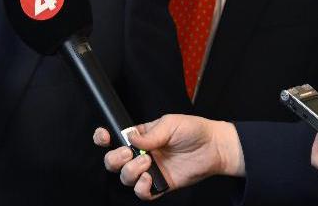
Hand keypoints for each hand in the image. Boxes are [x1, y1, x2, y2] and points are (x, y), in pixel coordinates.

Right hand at [93, 115, 244, 199]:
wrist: (214, 148)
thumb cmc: (193, 131)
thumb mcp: (170, 124)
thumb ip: (149, 134)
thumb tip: (130, 138)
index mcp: (139, 137)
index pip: (113, 139)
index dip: (103, 138)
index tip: (103, 136)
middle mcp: (140, 154)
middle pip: (113, 162)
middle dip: (115, 158)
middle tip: (128, 153)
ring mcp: (149, 171)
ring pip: (125, 177)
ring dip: (130, 171)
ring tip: (147, 163)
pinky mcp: (160, 185)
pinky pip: (142, 193)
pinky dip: (141, 188)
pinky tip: (149, 179)